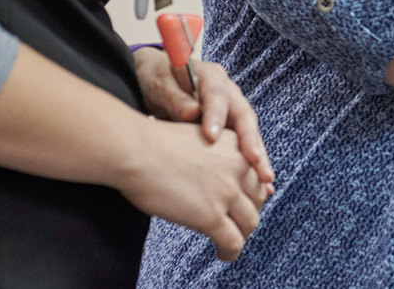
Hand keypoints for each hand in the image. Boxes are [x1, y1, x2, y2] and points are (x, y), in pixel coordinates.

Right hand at [118, 120, 266, 259]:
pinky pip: (233, 242)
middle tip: (235, 225)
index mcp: (235, 145)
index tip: (244, 206)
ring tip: (228, 243)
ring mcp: (226, 191)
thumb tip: (216, 182)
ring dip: (242, 236)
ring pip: (250, 223)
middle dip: (248, 214)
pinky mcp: (211, 215)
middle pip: (258, 199)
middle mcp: (238, 166)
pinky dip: (231, 252)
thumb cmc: (154, 145)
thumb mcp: (198, 140)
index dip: (252, 195)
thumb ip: (215, 157)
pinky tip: (222, 254)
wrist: (135, 151)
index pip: (257, 176)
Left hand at [135, 48, 274, 189]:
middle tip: (254, 161)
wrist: (161, 86)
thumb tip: (191, 111)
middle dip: (251, 140)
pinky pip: (243, 147)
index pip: (217, 95)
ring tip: (265, 180)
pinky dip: (251, 166)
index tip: (211, 137)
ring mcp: (232, 111)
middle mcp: (229, 92)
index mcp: (211, 76)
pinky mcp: (231, 129)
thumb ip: (175, 98)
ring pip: (249, 135)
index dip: (216, 115)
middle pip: (244, 116)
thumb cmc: (158, 82)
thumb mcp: (160, 86)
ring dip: (257, 158)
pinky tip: (261, 186)